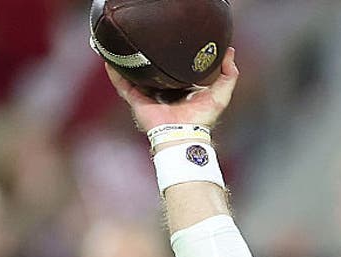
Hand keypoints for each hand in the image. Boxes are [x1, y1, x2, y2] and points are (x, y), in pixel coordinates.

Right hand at [105, 47, 238, 133]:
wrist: (183, 135)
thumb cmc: (202, 119)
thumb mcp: (221, 94)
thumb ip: (229, 75)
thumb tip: (230, 52)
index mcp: (182, 90)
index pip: (177, 70)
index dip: (176, 57)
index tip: (174, 42)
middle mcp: (164, 92)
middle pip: (155, 71)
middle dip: (151, 57)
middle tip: (147, 38)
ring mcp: (149, 96)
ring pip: (137, 76)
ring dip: (130, 63)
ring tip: (124, 46)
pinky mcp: (137, 101)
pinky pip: (123, 85)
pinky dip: (116, 74)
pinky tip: (110, 61)